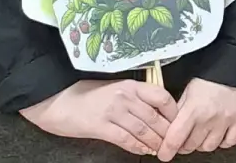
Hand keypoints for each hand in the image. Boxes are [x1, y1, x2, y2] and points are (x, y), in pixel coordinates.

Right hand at [21, 79, 175, 154]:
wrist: (57, 101)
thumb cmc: (86, 94)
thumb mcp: (115, 89)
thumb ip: (135, 97)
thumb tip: (155, 110)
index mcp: (131, 85)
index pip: (162, 96)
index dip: (173, 111)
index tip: (178, 122)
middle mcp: (125, 97)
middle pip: (155, 116)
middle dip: (166, 131)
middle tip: (173, 142)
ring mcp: (113, 111)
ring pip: (142, 129)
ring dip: (154, 142)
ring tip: (161, 149)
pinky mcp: (100, 126)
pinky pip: (124, 139)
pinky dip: (136, 146)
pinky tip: (143, 151)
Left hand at [157, 78, 235, 158]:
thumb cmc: (212, 77)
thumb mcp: (188, 91)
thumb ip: (178, 110)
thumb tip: (168, 128)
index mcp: (193, 109)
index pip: (174, 139)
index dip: (166, 151)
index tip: (164, 154)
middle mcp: (209, 117)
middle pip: (190, 146)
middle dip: (183, 145)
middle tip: (184, 138)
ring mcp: (226, 120)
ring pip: (208, 147)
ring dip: (202, 144)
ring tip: (202, 134)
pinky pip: (229, 142)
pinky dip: (222, 142)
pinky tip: (218, 133)